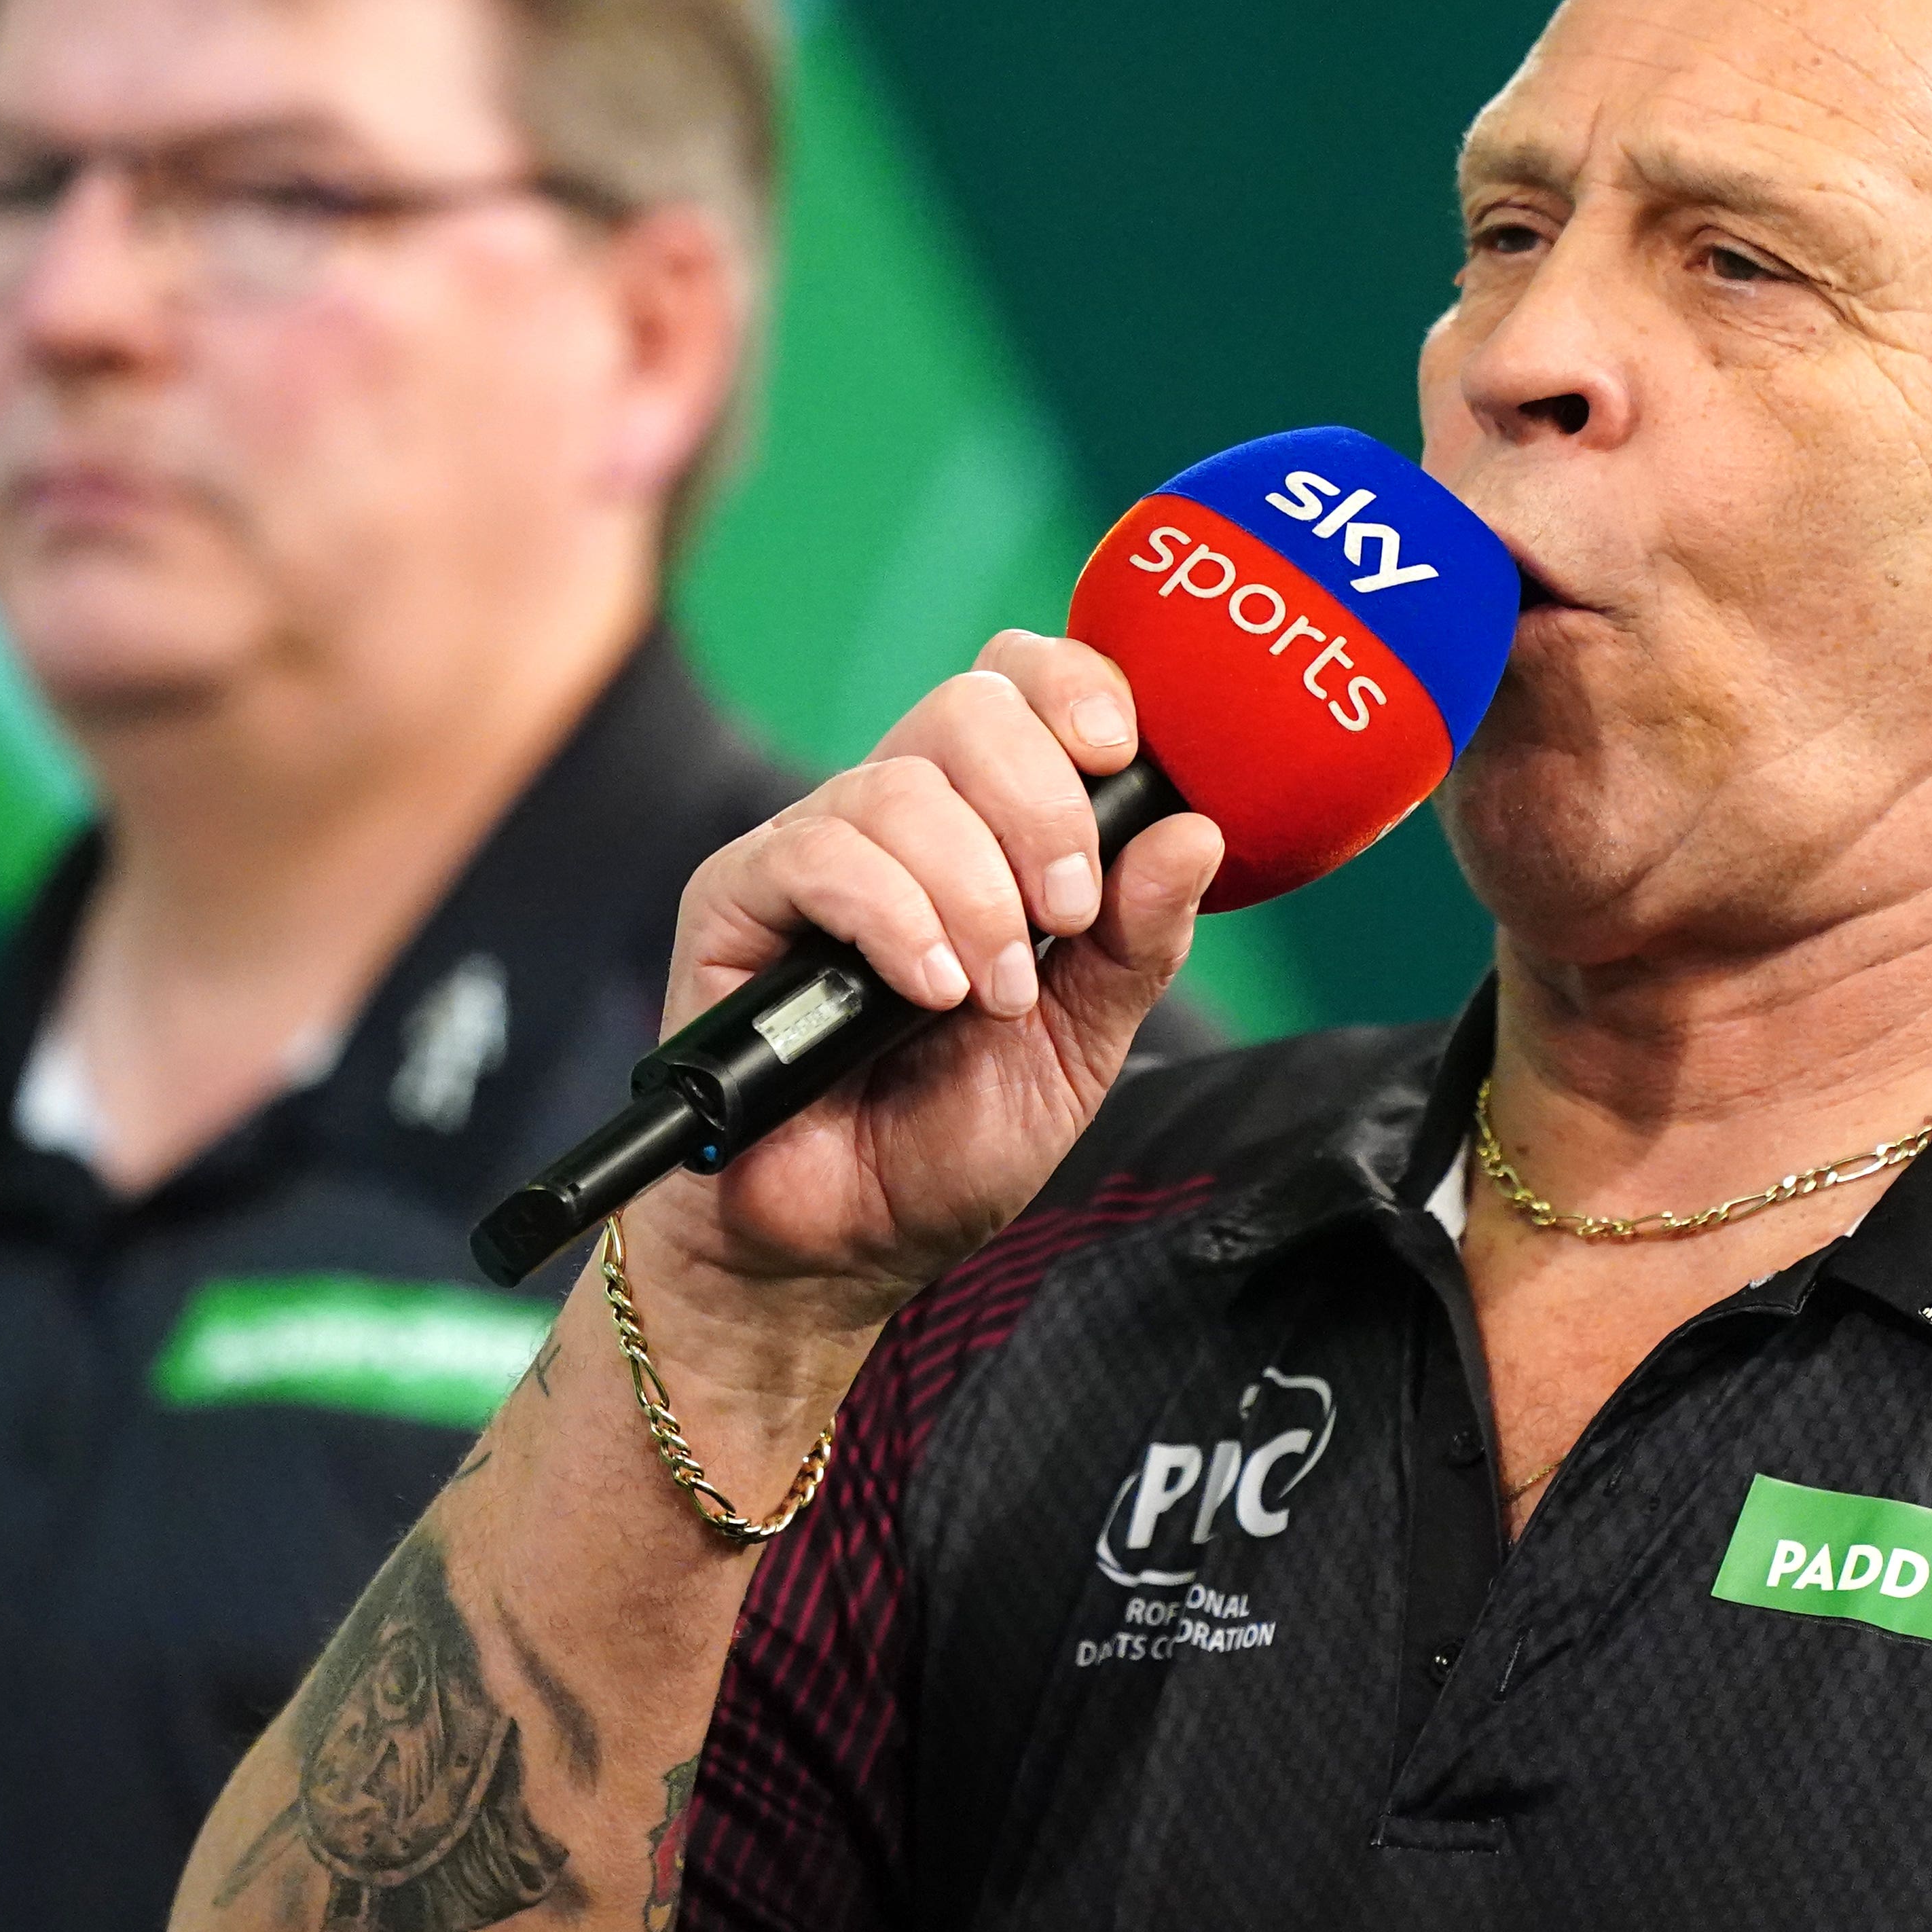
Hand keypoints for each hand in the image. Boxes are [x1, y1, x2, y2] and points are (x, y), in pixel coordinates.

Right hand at [634, 630, 1224, 1328]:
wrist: (846, 1245)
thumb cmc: (949, 1141)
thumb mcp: (1081, 1043)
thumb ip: (1138, 941)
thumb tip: (1195, 830)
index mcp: (984, 829)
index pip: (1020, 686)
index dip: (1074, 690)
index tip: (1119, 757)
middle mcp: (897, 821)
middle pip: (966, 705)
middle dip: (1041, 804)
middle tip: (1067, 914)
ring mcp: (813, 853)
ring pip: (899, 786)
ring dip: (973, 895)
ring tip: (989, 997)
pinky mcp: (736, 900)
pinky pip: (819, 852)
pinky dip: (895, 917)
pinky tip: (925, 993)